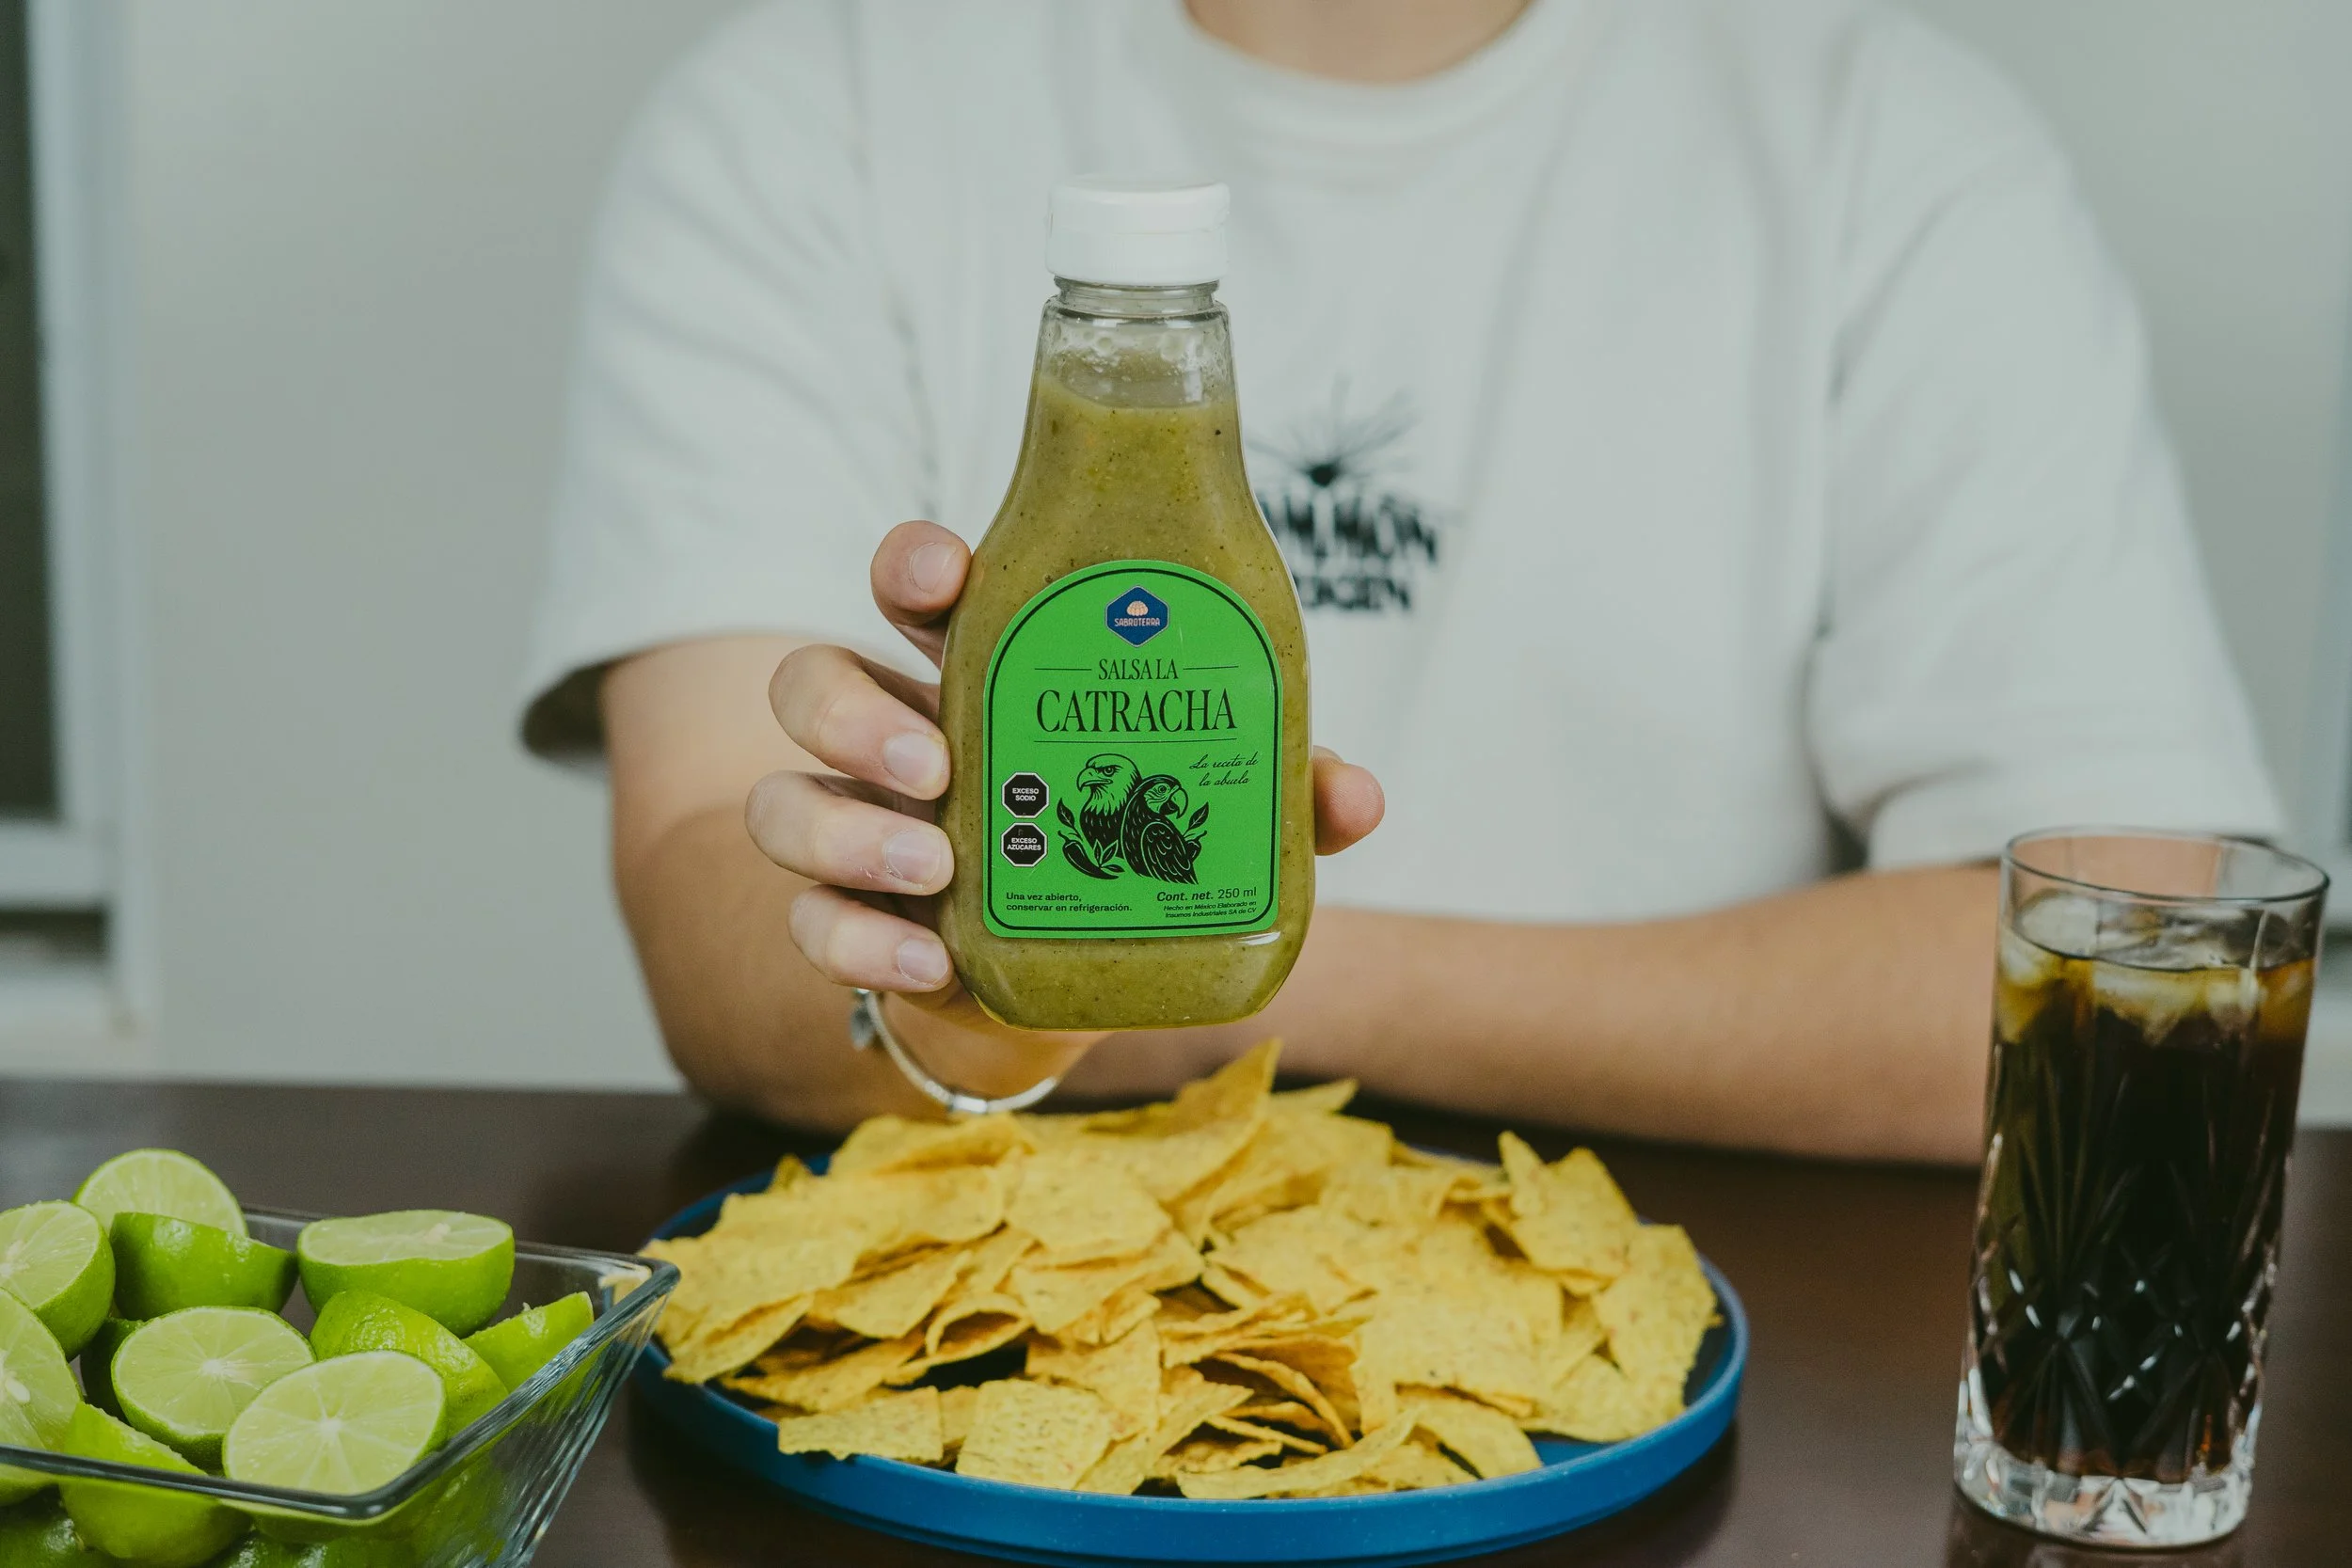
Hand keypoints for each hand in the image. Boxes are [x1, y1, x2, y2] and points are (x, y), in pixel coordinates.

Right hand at [746, 521, 1383, 1086]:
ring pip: (784, 802)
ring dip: (843, 827)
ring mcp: (867, 835)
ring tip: (931, 862)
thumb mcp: (1210, 809)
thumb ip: (1273, 788)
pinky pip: (813, 924)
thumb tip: (1352, 795)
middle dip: (852, 709)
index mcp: (983, 676)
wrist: (1076, 982)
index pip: (915, 587)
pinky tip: (926, 958)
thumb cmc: (1134, 850)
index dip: (915, 563)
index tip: (950, 571)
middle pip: (812, 681)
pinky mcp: (859, 925)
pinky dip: (859, 940)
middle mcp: (903, 742)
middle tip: (933, 759)